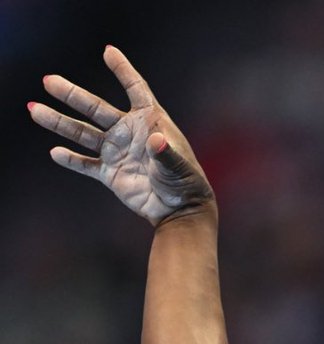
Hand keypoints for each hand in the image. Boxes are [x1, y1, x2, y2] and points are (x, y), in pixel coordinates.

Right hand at [29, 45, 212, 224]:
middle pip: (96, 108)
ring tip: (36, 110)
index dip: (123, 70)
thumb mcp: (178, 166)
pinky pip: (86, 164)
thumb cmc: (185, 183)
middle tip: (49, 81)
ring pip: (84, 134)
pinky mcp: (110, 174)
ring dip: (60, 123)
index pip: (135, 88)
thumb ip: (165, 153)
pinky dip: (72, 160)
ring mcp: (117, 152)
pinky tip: (55, 152)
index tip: (109, 51)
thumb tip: (156, 141)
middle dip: (72, 95)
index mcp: (149, 121)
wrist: (179, 210)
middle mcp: (128, 132)